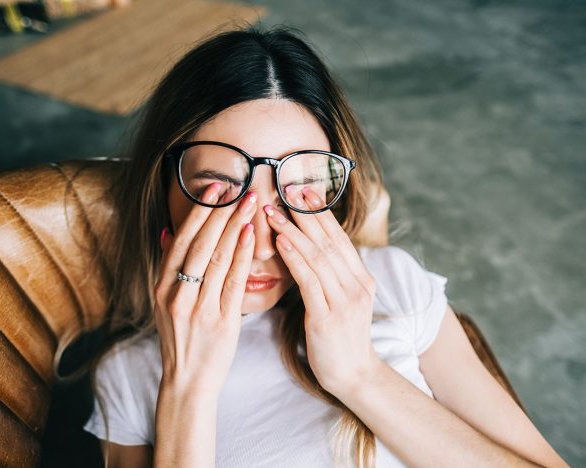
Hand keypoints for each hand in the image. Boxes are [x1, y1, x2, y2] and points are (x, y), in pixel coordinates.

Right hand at [154, 183, 256, 397]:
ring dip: (234, 226)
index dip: (198, 212)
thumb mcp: (164, 302)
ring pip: (217, 258)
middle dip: (220, 212)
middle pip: (200, 244)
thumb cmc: (181, 338)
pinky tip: (250, 235)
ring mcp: (198, 308)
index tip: (214, 188)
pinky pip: (232, 282)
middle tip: (238, 187)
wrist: (187, 381)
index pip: (181, 240)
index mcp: (162, 287)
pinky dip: (241, 255)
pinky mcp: (221, 321)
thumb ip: (166, 266)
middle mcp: (177, 294)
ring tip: (250, 202)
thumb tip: (166, 230)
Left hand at [263, 186, 380, 398]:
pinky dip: (294, 257)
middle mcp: (357, 285)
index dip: (321, 213)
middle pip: (329, 241)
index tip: (303, 191)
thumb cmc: (340, 337)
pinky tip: (280, 241)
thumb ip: (332, 275)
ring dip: (294, 230)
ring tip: (273, 211)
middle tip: (286, 189)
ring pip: (318, 256)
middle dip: (306, 213)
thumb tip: (311, 248)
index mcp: (361, 279)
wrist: (353, 375)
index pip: (339, 238)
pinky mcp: (328, 317)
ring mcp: (345, 301)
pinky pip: (309, 280)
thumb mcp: (342, 301)